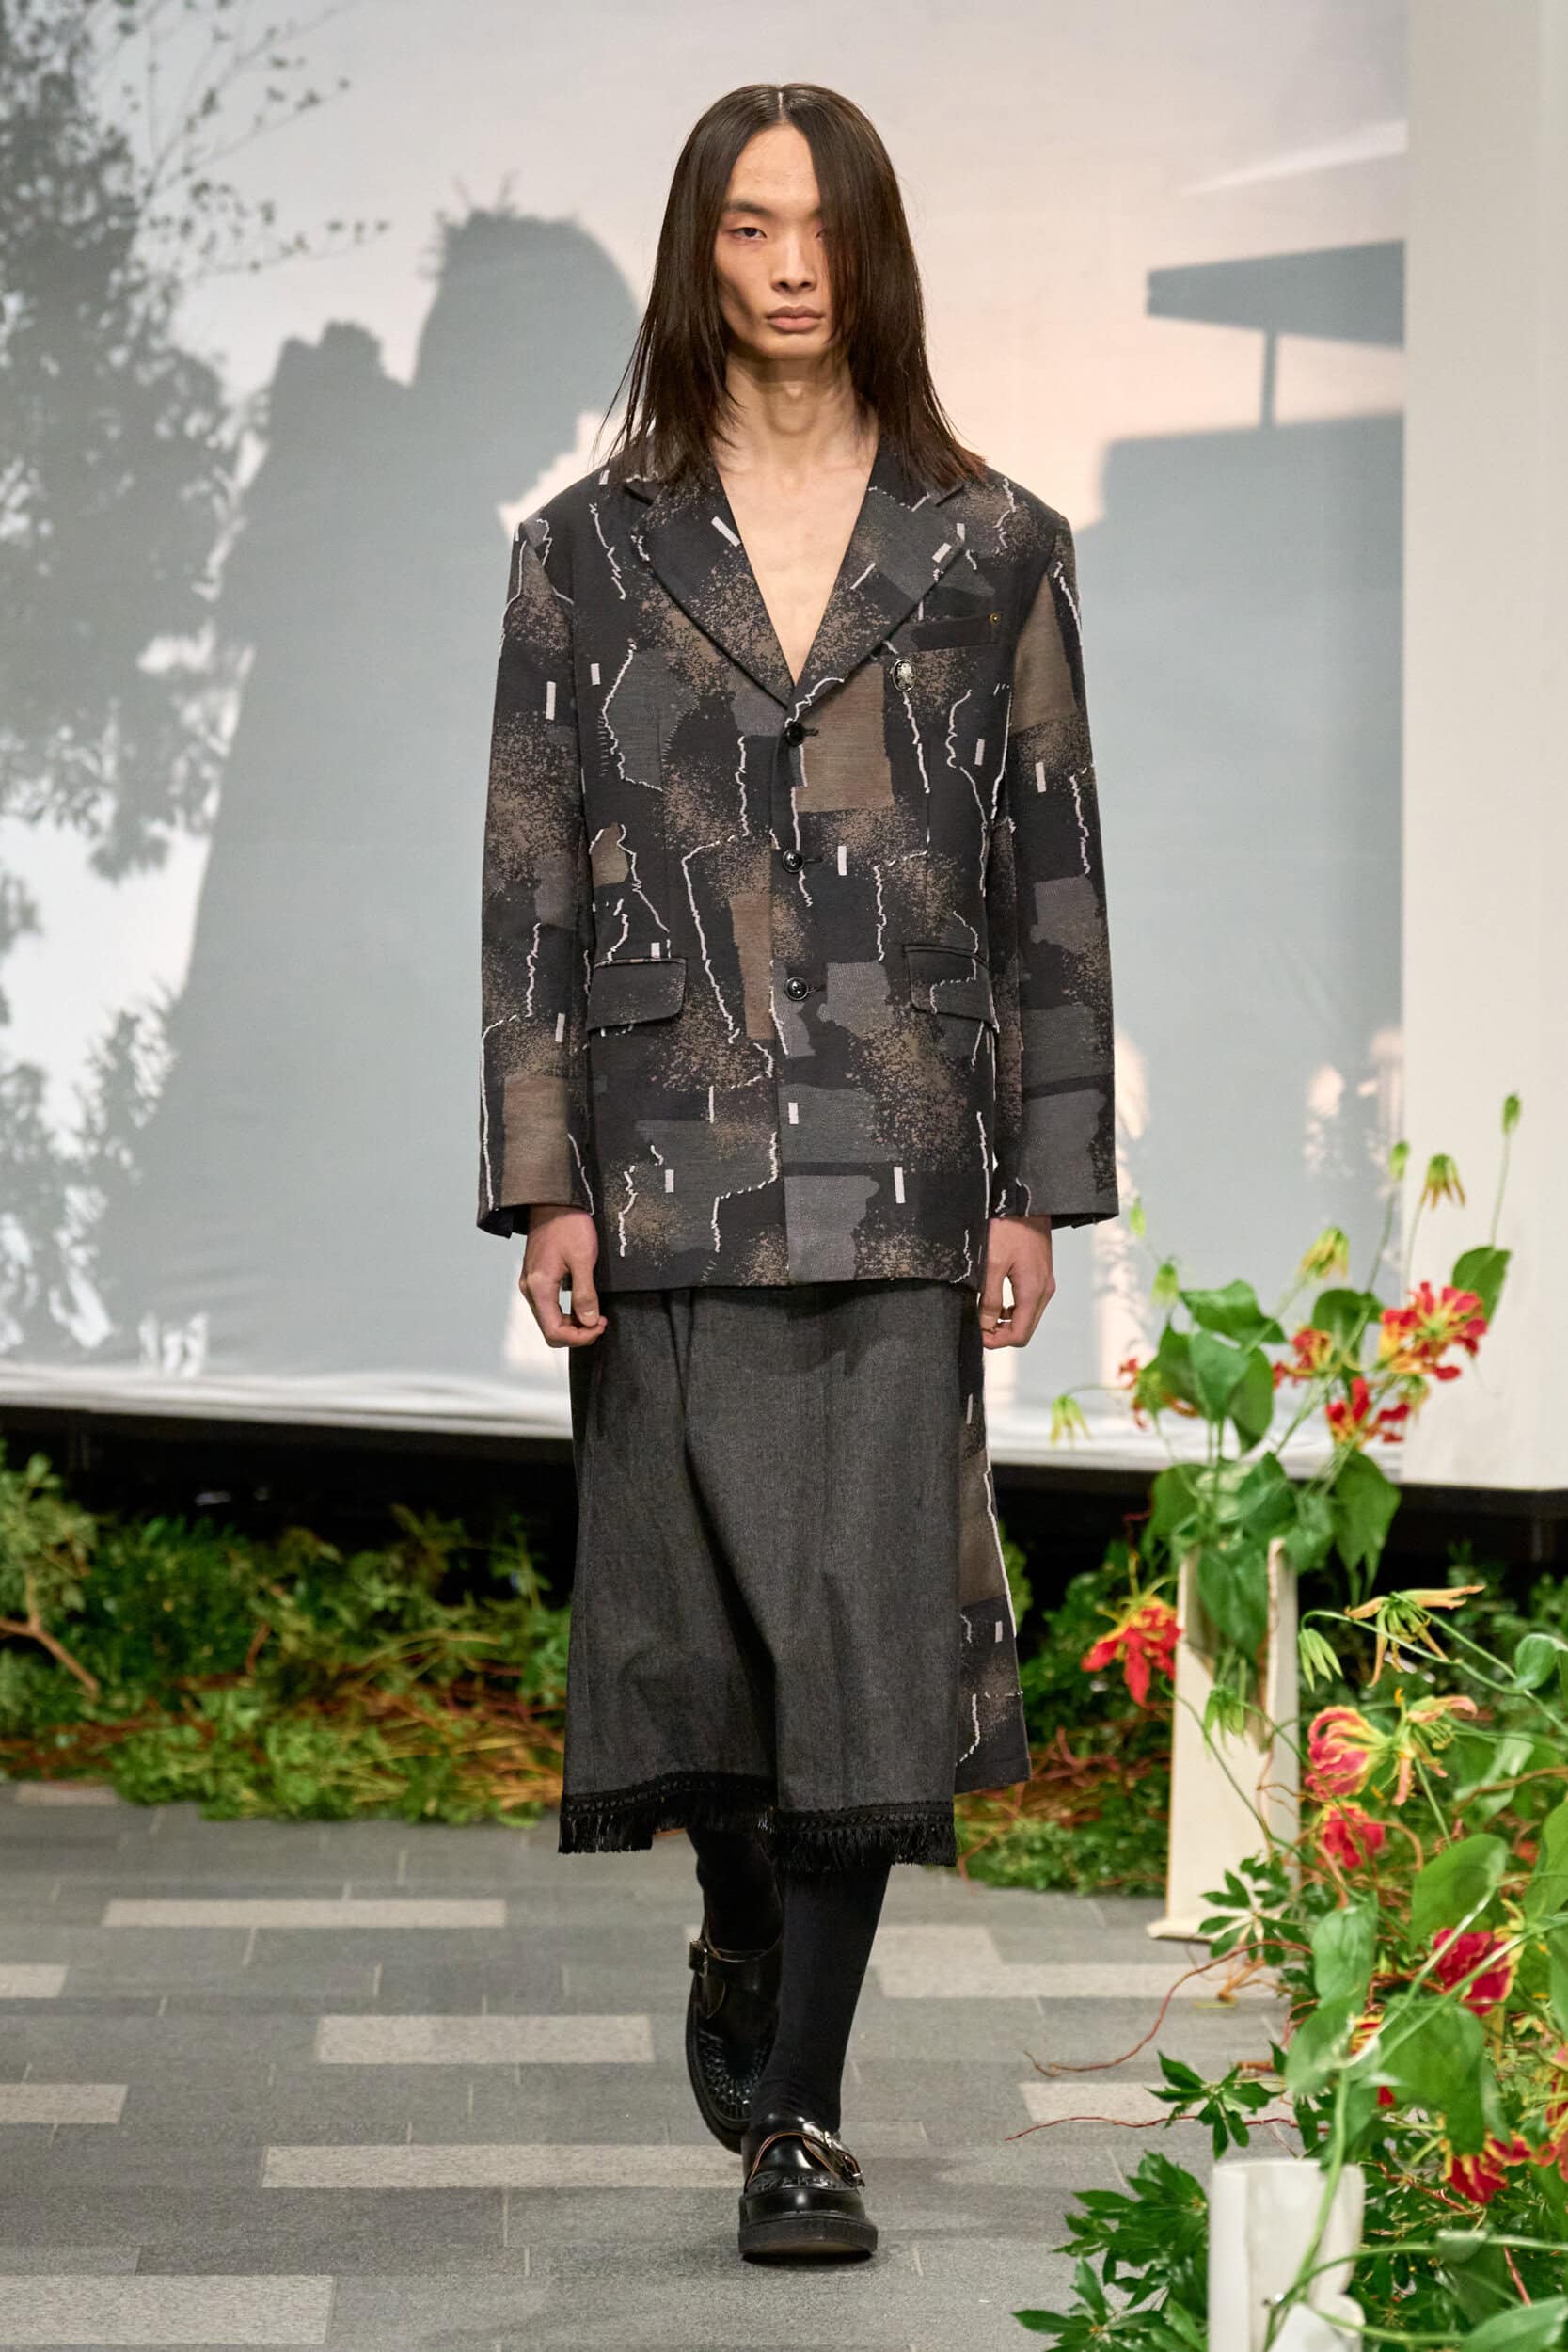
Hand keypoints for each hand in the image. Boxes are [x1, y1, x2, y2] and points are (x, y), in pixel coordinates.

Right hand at [521, 1205, 605, 1346]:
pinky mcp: (537, 1277)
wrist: (553, 1201)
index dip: (579, 1337)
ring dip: (572, 1323)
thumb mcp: (583, 1259)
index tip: (599, 1326)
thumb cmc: (568, 1224)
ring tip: (595, 1314)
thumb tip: (589, 1322)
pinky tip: (583, 1303)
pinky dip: (566, 1311)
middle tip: (600, 1322)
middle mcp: (530, 1289)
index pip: (554, 1331)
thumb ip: (585, 1294)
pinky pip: (549, 1305)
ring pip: (549, 1319)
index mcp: (539, 1288)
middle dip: (577, 1332)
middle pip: (549, 1329)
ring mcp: (531, 1283)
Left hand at [979, 1214, 1054, 1347]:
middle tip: (978, 1327)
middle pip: (1025, 1329)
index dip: (996, 1341)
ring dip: (1006, 1322)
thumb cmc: (1009, 1226)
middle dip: (1001, 1334)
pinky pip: (1028, 1302)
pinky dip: (1012, 1309)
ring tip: (983, 1314)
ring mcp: (1045, 1282)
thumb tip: (985, 1324)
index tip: (977, 1334)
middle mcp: (1044, 1290)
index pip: (1019, 1335)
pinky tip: (996, 1301)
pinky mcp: (1041, 1274)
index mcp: (1033, 1291)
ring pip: (1027, 1317)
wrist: (1026, 1200)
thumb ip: (989, 1297)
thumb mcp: (992, 1263)